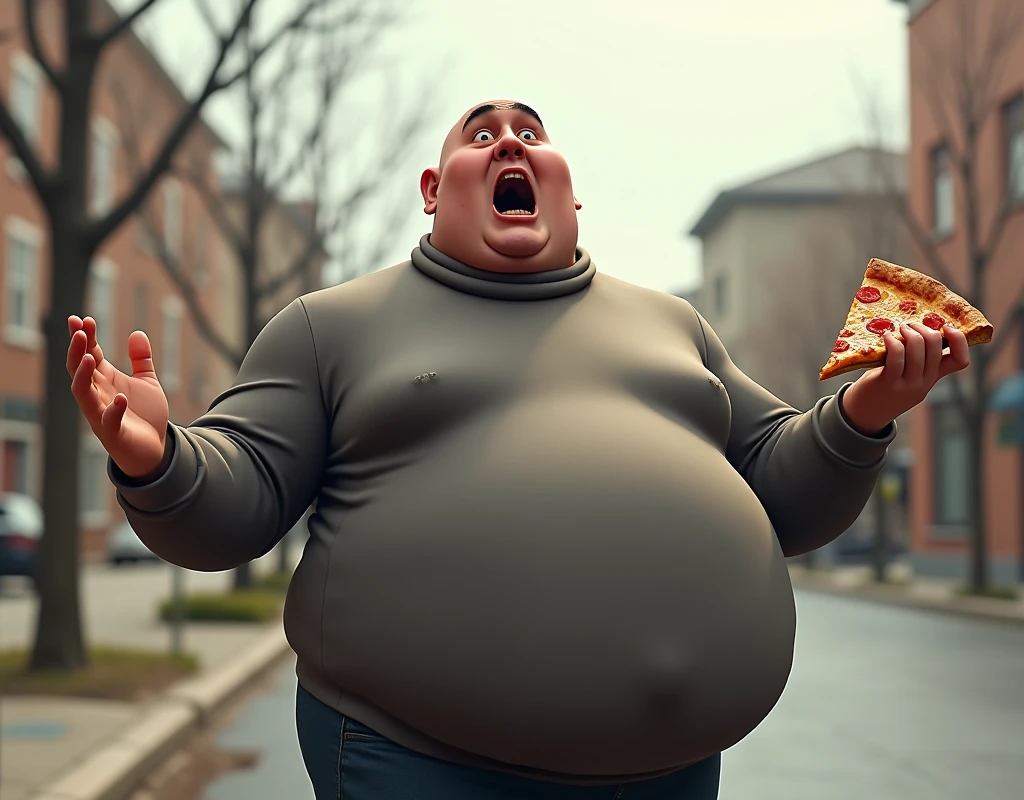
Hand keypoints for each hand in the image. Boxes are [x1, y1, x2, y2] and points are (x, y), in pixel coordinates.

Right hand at [67, 315, 169, 477]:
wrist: (154, 448)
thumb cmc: (144, 415)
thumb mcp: (146, 382)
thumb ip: (141, 360)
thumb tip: (137, 333)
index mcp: (105, 380)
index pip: (89, 354)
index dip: (85, 338)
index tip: (82, 319)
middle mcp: (98, 395)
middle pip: (79, 369)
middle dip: (77, 350)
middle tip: (79, 331)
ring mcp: (101, 414)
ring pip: (83, 393)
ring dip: (84, 375)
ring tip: (90, 357)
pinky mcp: (113, 433)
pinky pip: (108, 420)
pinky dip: (113, 410)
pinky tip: (120, 398)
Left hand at [842, 322, 969, 435]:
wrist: (864, 414)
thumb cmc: (884, 387)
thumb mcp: (907, 375)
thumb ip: (916, 359)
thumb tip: (916, 328)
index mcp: (933, 377)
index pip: (960, 361)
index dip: (960, 341)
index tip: (947, 327)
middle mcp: (924, 382)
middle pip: (935, 347)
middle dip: (924, 329)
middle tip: (910, 325)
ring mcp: (908, 384)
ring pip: (917, 348)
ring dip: (909, 332)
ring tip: (898, 328)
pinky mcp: (888, 382)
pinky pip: (896, 355)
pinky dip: (893, 341)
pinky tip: (886, 337)